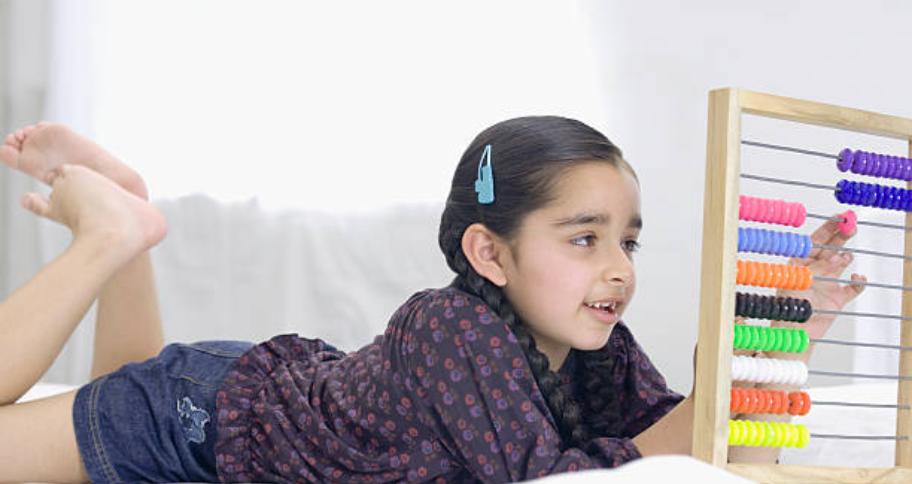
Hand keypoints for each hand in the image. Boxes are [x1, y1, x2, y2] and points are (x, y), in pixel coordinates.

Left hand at [774, 217, 866, 339]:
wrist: (796, 334)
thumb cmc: (788, 309)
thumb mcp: (796, 283)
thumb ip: (814, 270)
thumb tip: (833, 258)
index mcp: (800, 263)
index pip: (815, 240)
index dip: (827, 228)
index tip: (840, 217)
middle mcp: (815, 270)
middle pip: (831, 247)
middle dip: (841, 236)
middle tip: (852, 226)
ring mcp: (827, 283)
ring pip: (842, 263)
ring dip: (845, 257)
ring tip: (845, 256)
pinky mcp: (838, 298)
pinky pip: (854, 286)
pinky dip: (859, 281)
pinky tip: (857, 277)